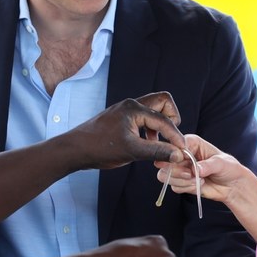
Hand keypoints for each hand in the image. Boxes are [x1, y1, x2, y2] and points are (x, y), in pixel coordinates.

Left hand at [67, 93, 185, 169]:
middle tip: (171, 136)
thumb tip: (178, 154)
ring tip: (158, 142)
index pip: (164, 120)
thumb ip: (157, 151)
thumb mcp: (132, 151)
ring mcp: (125, 109)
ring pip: (153, 109)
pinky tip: (146, 142)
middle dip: (172, 118)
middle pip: (163, 101)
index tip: (182, 150)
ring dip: (161, 123)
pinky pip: (143, 117)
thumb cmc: (100, 148)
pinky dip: (150, 127)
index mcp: (134, 109)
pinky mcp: (121, 117)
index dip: (176, 136)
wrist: (74, 149)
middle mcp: (131, 104)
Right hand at [154, 134, 249, 204]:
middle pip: (165, 161)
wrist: (232, 185)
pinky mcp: (181, 182)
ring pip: (166, 175)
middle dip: (177, 171)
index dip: (175, 154)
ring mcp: (180, 169)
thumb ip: (208, 165)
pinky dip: (185, 188)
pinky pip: (174, 186)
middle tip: (190, 174)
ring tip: (197, 180)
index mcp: (191, 143)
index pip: (174, 145)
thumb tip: (195, 170)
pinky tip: (198, 185)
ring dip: (182, 181)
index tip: (184, 161)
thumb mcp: (221, 163)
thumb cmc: (229, 168)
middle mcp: (182, 155)